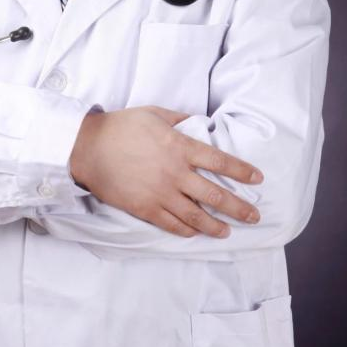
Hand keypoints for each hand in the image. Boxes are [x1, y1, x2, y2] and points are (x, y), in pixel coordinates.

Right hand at [69, 106, 263, 237]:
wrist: (88, 147)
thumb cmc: (121, 126)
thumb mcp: (154, 113)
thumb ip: (179, 119)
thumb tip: (198, 123)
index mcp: (180, 147)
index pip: (221, 162)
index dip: (242, 171)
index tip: (258, 179)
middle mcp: (176, 173)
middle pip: (216, 196)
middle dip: (239, 208)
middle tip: (255, 216)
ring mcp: (161, 194)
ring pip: (196, 217)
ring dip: (217, 226)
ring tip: (228, 231)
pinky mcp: (145, 209)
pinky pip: (172, 224)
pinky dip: (187, 231)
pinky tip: (196, 233)